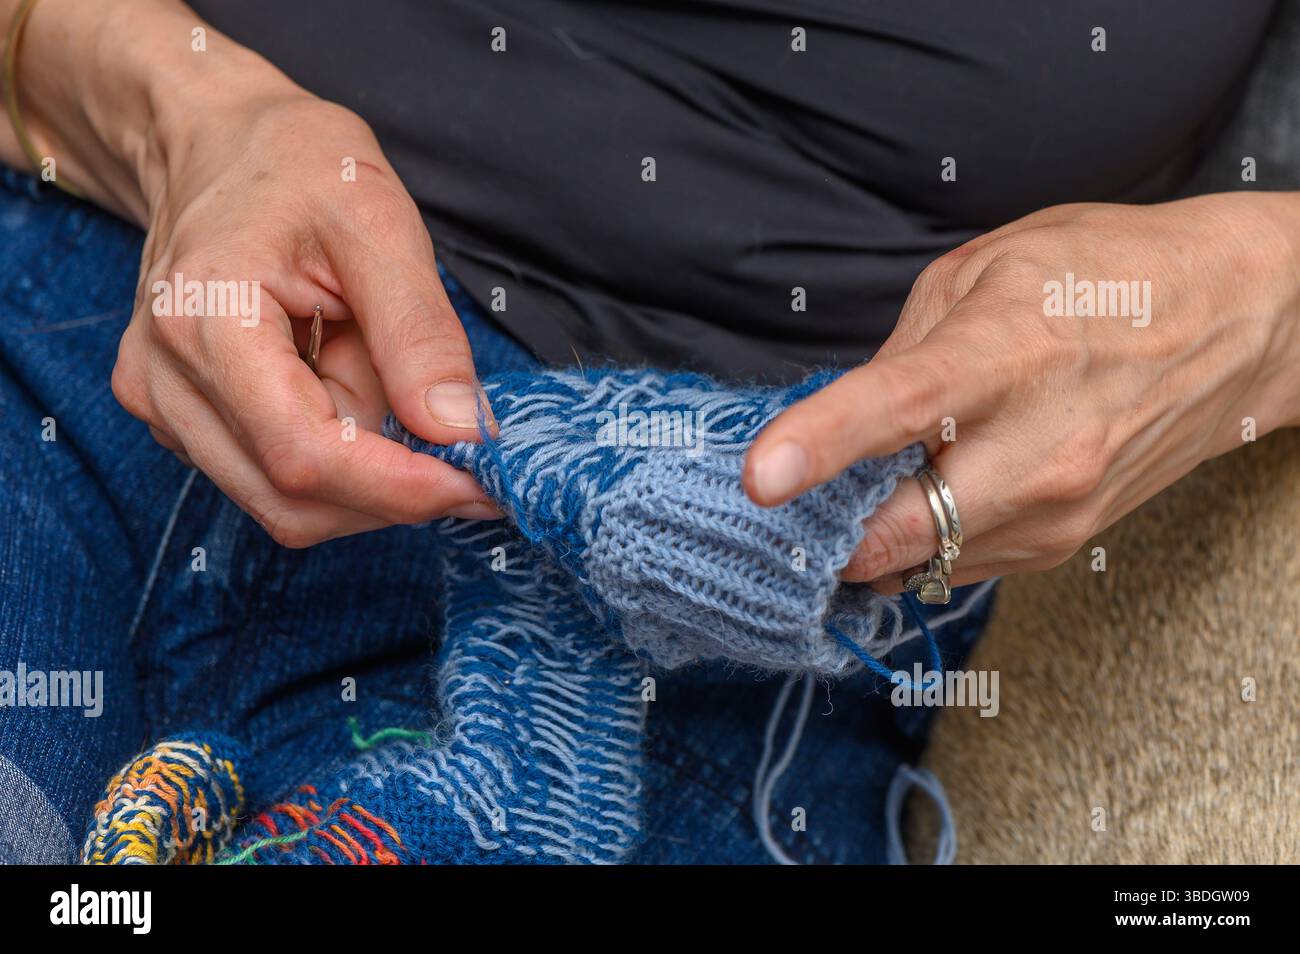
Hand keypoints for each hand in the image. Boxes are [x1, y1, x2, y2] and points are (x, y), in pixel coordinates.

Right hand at [110, 85, 499, 546]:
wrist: (216, 144)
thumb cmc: (295, 166)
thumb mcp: (378, 223)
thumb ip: (419, 333)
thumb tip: (460, 430)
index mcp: (205, 322)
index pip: (305, 454)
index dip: (398, 487)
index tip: (478, 484)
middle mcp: (164, 380)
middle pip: (291, 499)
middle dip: (390, 492)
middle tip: (466, 456)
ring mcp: (163, 405)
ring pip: (284, 505)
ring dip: (364, 476)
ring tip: (389, 384)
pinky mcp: (179, 419)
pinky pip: (269, 479)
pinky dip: (337, 462)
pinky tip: (351, 390)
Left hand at [744, 194, 1299, 588]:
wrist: (1242, 322)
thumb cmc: (1107, 275)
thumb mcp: (985, 270)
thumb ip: (903, 351)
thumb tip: (839, 422)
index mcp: (1007, 353)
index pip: (899, 409)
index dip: (821, 444)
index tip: (760, 479)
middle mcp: (1039, 448)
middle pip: (899, 530)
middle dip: (827, 528)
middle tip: (794, 499)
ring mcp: (1057, 508)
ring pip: (919, 561)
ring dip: (871, 534)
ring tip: (871, 478)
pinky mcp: (1065, 543)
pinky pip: (959, 563)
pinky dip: (921, 540)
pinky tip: (928, 490)